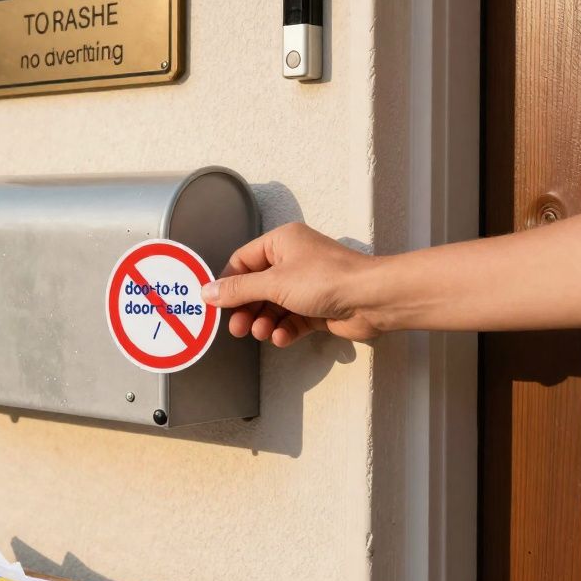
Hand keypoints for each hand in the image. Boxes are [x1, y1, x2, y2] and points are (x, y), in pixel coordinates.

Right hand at [201, 222, 380, 346]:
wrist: (372, 299)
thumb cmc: (327, 279)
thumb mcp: (274, 283)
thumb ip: (238, 290)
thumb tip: (208, 292)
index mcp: (282, 242)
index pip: (243, 261)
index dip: (228, 283)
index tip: (215, 304)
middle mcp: (294, 260)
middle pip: (257, 287)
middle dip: (246, 308)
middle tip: (236, 328)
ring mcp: (307, 285)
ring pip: (274, 306)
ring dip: (264, 321)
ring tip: (260, 333)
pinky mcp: (318, 307)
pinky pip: (292, 319)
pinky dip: (284, 329)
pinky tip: (281, 338)